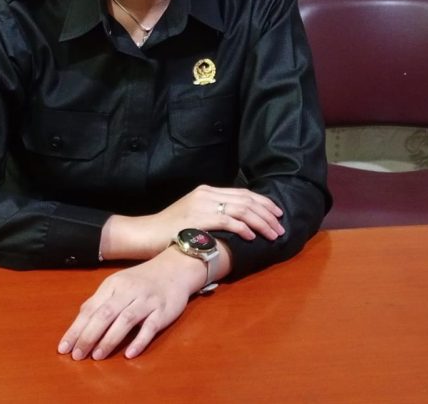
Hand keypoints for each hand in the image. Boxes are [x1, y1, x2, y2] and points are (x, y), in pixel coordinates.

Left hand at [57, 247, 203, 360]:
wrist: (175, 267)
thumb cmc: (142, 280)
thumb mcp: (118, 284)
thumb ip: (100, 301)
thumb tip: (79, 321)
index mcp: (114, 285)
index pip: (91, 309)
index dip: (76, 329)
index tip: (63, 348)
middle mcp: (129, 291)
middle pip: (105, 314)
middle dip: (89, 336)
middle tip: (77, 355)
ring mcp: (147, 300)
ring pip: (126, 320)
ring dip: (109, 339)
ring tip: (97, 357)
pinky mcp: (163, 310)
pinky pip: (150, 326)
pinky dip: (139, 340)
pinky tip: (129, 354)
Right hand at [139, 185, 284, 254]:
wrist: (146, 233)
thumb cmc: (169, 230)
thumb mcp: (192, 214)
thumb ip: (212, 213)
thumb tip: (237, 223)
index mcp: (207, 191)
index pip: (243, 193)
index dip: (263, 203)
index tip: (277, 214)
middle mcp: (207, 194)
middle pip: (246, 200)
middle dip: (267, 214)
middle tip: (280, 227)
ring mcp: (203, 205)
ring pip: (243, 210)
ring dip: (262, 223)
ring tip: (273, 234)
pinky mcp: (200, 218)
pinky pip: (229, 221)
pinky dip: (244, 228)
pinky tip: (253, 237)